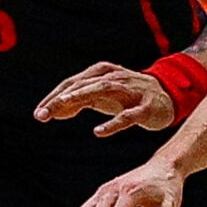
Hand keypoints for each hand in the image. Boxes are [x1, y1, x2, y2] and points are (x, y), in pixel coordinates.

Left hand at [34, 60, 175, 135]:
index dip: (53, 97)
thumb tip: (52, 111)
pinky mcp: (144, 107)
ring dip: (81, 97)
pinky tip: (98, 132)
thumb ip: (78, 101)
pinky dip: (113, 123)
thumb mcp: (101, 96)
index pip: (72, 84)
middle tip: (42, 114)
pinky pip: (128, 116)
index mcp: (101, 74)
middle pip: (83, 85)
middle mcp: (114, 78)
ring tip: (63, 107)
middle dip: (60, 99)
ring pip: (103, 91)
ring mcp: (130, 91)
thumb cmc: (128, 95)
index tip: (38, 113)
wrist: (167, 96)